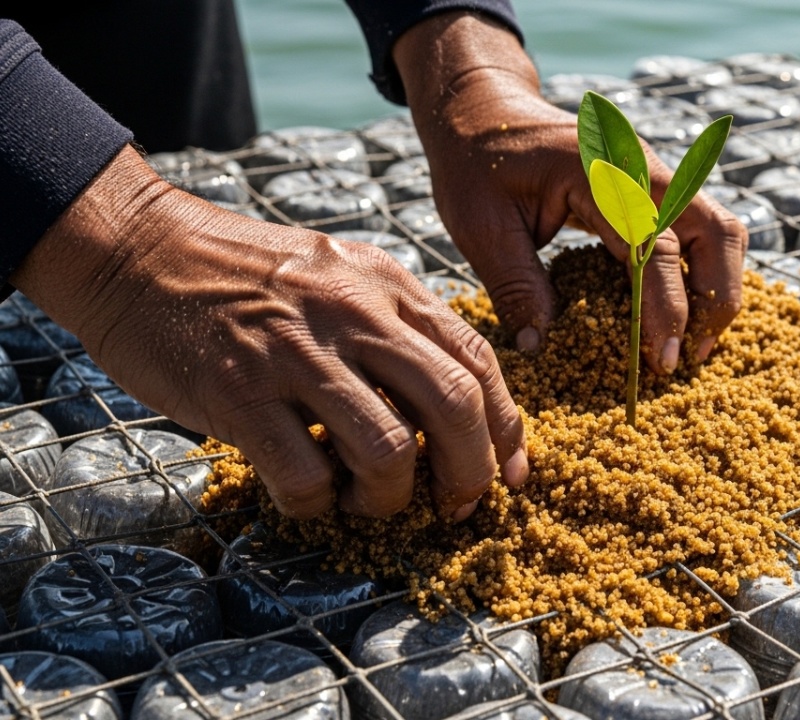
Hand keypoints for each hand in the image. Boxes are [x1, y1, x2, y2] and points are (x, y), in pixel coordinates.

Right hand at [11, 146, 526, 520]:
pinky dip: (318, 505)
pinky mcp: (239, 395)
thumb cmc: (244, 274)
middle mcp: (353, 315)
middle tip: (455, 506)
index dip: (506, 427)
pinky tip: (309, 495)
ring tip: (367, 500)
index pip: (477, 360)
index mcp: (387, 287)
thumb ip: (396, 325)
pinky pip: (305, 476)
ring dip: (390, 498)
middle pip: (452, 405)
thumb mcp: (339, 274)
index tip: (509, 473)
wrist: (137, 250)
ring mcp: (296, 355)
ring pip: (388, 450)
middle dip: (469, 472)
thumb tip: (454, 401)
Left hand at [393, 12, 747, 372]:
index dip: (666, 308)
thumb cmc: (477, 164)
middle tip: (690, 358)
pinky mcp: (654, 190)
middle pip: (716, 232)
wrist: (482, 111)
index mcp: (600, 173)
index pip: (655, 246)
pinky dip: (703, 274)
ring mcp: (655, 176)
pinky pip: (701, 230)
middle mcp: (642, 169)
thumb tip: (539, 348)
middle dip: (713, 300)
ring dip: (717, 288)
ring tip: (695, 344)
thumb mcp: (481, 226)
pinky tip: (683, 315)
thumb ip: (515, 286)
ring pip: (720, 230)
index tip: (664, 360)